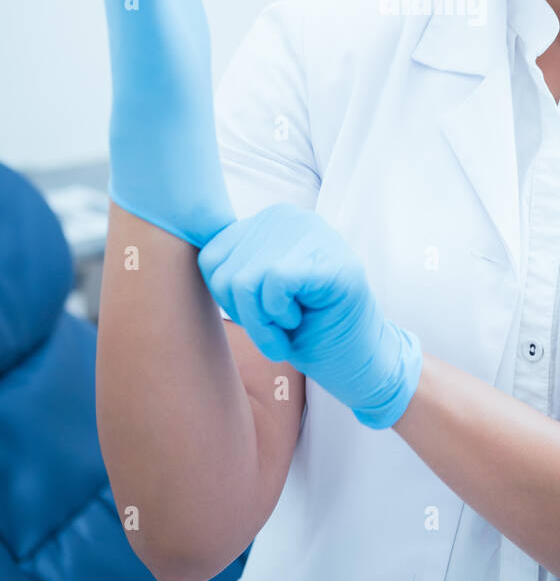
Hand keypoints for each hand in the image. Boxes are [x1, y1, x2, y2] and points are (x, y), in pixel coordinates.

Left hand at [198, 204, 423, 429]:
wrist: (358, 362)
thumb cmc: (307, 330)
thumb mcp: (258, 293)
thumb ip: (232, 266)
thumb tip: (180, 254)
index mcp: (272, 221)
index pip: (212, 255)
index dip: (226, 299)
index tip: (260, 315)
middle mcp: (293, 217)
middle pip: (225, 271)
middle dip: (246, 315)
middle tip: (278, 326)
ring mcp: (317, 235)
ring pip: (246, 279)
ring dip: (263, 322)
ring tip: (290, 326)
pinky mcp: (333, 261)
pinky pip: (274, 285)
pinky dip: (280, 319)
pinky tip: (303, 320)